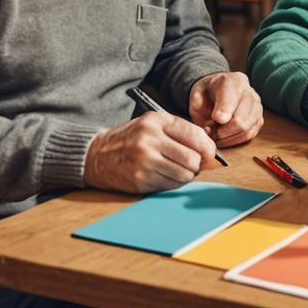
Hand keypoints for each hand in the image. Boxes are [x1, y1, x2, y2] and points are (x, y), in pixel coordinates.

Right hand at [84, 112, 217, 193]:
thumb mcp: (152, 124)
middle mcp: (150, 140)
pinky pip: (170, 186)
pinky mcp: (140, 180)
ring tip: (178, 170)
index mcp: (156, 121)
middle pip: (192, 158)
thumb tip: (210, 150)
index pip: (195, 135)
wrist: (96, 155)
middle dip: (198, 164)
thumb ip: (181, 131)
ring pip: (184, 175)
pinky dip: (173, 183)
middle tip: (194, 165)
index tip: (210, 154)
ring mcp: (144, 162)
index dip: (208, 148)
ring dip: (187, 176)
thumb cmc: (131, 138)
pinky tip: (165, 176)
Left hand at [188, 72, 262, 146]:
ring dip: (228, 137)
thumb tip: (211, 123)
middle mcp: (249, 93)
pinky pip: (250, 135)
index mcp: (233, 82)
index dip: (223, 111)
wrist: (217, 90)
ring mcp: (256, 107)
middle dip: (222, 131)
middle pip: (240, 119)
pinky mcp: (258, 119)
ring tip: (216, 134)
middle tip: (210, 131)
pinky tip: (224, 137)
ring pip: (246, 130)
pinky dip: (235, 140)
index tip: (215, 120)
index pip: (231, 98)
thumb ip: (198, 105)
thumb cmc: (207, 94)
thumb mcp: (196, 94)